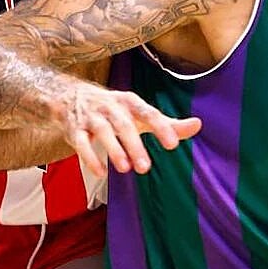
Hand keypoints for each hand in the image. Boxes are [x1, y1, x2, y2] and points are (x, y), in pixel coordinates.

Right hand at [58, 80, 201, 175]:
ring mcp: (92, 117)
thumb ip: (168, 123)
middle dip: (134, 145)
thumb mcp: (140, 114)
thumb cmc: (115, 109)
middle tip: (146, 168)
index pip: (149, 113)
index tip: (173, 145)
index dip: (161, 128)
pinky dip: (89, 157)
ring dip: (113, 149)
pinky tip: (101, 172)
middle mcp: (111, 107)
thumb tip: (198, 125)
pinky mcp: (75, 129)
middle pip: (124, 124)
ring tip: (125, 169)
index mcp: (130, 102)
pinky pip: (81, 142)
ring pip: (102, 131)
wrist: (69, 96)